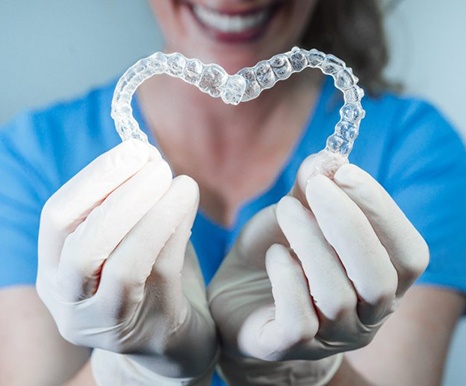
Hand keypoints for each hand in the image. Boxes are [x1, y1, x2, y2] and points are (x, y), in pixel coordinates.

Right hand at [37, 140, 216, 384]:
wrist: (169, 340)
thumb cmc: (147, 279)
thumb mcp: (126, 240)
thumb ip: (129, 204)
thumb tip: (146, 154)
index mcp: (55, 272)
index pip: (57, 220)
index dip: (94, 180)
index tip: (133, 150)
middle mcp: (70, 301)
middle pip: (82, 246)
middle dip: (122, 196)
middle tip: (157, 164)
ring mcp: (106, 322)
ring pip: (122, 265)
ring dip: (153, 214)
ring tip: (181, 182)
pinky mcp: (148, 329)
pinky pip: (160, 273)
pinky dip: (175, 230)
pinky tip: (188, 203)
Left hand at [208, 152, 428, 383]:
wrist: (236, 295)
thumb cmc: (277, 252)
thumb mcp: (296, 213)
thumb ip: (313, 188)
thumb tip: (327, 159)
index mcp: (381, 281)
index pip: (409, 253)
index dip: (381, 210)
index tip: (344, 171)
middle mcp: (365, 316)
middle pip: (380, 278)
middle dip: (348, 223)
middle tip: (315, 186)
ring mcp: (330, 338)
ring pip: (337, 296)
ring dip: (310, 242)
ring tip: (286, 210)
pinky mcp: (290, 347)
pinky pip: (299, 321)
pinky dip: (287, 278)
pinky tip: (275, 255)